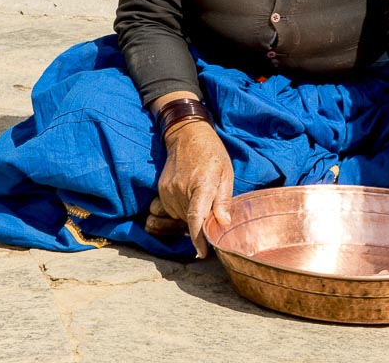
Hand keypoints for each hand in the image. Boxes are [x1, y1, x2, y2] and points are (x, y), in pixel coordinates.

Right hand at [149, 120, 233, 256]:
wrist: (186, 135)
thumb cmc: (212, 154)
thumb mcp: (226, 173)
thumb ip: (224, 200)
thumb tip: (224, 223)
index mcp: (203, 184)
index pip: (196, 217)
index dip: (198, 238)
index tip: (202, 253)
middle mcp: (182, 189)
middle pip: (190, 220)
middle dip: (201, 224)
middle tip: (212, 213)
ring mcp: (169, 190)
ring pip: (180, 217)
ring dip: (190, 215)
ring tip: (200, 197)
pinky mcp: (162, 190)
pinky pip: (172, 209)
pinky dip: (182, 209)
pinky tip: (189, 195)